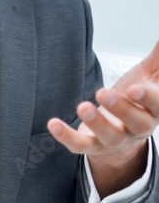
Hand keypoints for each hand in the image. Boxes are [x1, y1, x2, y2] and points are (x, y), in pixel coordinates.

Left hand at [47, 40, 158, 197]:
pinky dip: (66, 136)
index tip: (134, 88)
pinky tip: (53, 123)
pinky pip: (80, 145)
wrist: (124, 135)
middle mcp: (138, 128)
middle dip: (121, 108)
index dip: (148, 98)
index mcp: (155, 110)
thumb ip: (158, 56)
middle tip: (102, 92)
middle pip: (137, 122)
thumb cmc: (137, 99)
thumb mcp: (151, 76)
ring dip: (96, 123)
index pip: (158, 105)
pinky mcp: (93, 146)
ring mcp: (116, 140)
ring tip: (83, 107)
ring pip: (110, 136)